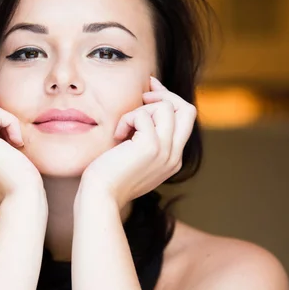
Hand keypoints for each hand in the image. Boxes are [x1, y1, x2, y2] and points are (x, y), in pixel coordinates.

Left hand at [79, 76, 196, 210]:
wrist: (100, 197)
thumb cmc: (109, 177)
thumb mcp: (134, 157)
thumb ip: (147, 139)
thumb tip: (145, 107)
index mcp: (173, 159)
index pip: (185, 120)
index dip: (169, 100)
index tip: (149, 92)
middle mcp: (174, 156)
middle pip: (188, 110)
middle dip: (164, 95)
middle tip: (141, 97)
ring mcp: (165, 152)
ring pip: (166, 107)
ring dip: (140, 110)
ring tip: (123, 128)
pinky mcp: (150, 147)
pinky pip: (143, 116)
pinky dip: (127, 119)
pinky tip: (117, 136)